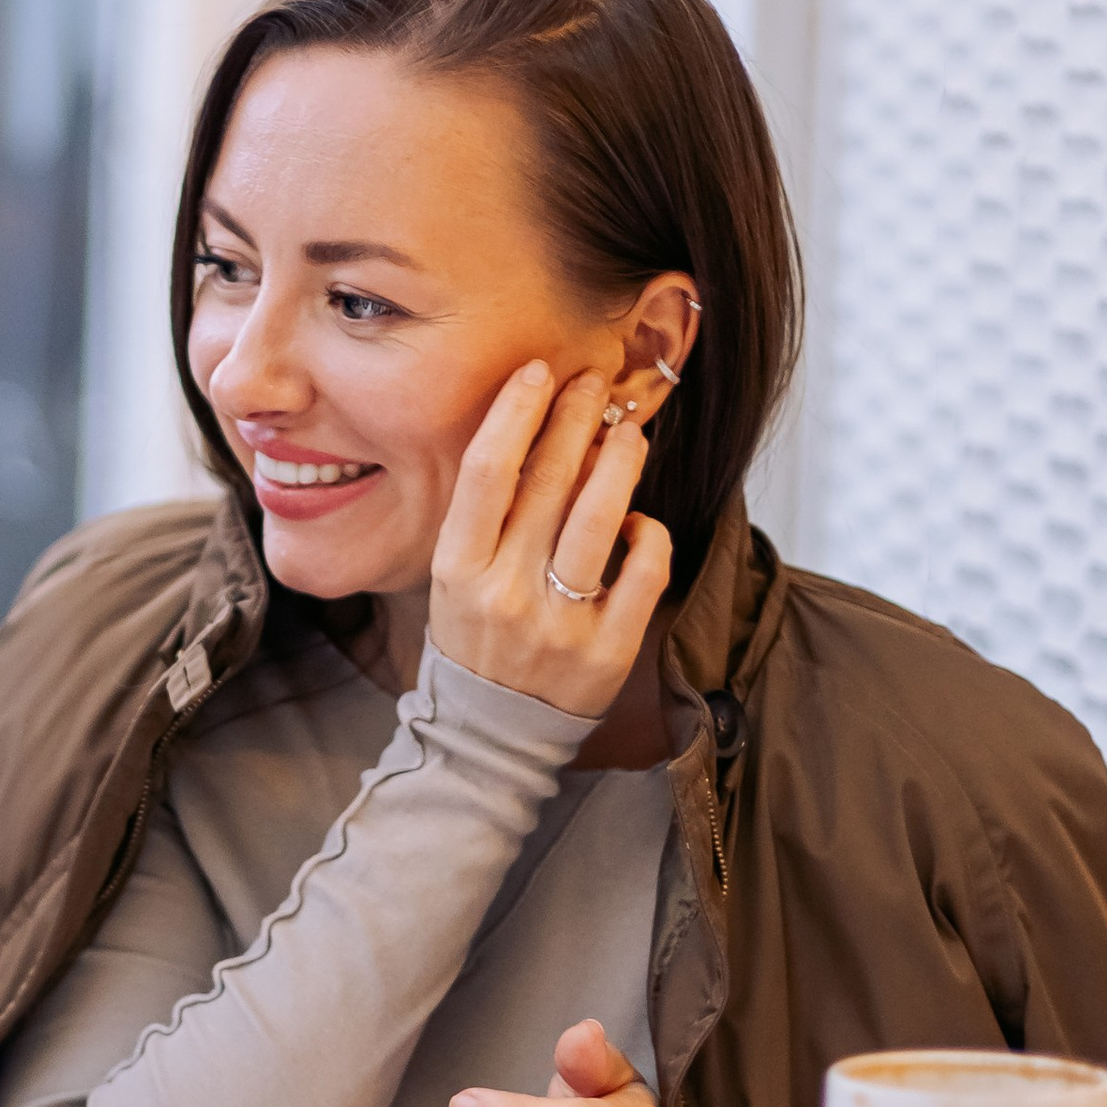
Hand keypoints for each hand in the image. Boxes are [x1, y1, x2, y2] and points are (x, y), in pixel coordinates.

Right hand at [426, 363, 672, 717]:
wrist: (492, 734)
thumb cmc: (477, 638)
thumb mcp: (457, 578)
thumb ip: (489, 516)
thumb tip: (540, 431)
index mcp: (457, 570)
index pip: (488, 472)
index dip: (515, 412)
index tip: (538, 371)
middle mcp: (504, 594)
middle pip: (548, 483)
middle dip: (575, 420)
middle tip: (594, 385)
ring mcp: (559, 625)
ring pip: (601, 519)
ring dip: (619, 462)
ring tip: (629, 433)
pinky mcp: (608, 652)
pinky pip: (643, 571)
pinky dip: (649, 535)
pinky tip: (639, 522)